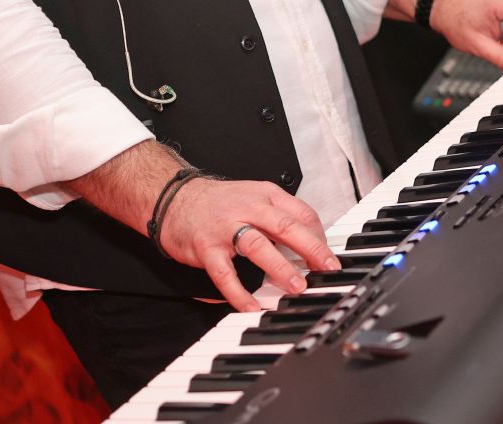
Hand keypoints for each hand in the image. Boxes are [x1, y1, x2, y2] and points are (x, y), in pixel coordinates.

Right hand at [157, 178, 339, 310]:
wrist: (173, 197)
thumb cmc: (219, 203)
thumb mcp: (255, 197)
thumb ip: (280, 216)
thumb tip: (312, 240)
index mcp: (265, 196)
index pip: (302, 213)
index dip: (319, 236)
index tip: (329, 257)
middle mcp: (248, 208)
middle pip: (286, 226)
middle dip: (311, 249)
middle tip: (328, 269)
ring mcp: (226, 228)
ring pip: (258, 246)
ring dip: (280, 268)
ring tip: (297, 287)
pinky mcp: (206, 247)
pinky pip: (224, 273)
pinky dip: (238, 291)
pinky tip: (250, 306)